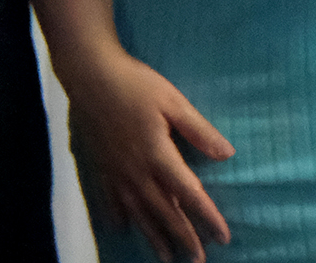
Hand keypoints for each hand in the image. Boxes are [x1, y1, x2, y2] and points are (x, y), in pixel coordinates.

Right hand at [62, 51, 232, 261]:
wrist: (88, 71)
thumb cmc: (134, 82)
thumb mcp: (173, 101)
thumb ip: (199, 130)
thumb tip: (227, 155)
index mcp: (158, 154)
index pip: (189, 193)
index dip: (207, 217)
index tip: (223, 237)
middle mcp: (136, 169)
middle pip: (163, 210)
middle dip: (182, 236)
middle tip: (198, 259)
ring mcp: (115, 169)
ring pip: (137, 211)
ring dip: (152, 235)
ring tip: (164, 257)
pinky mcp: (99, 163)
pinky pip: (108, 197)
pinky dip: (115, 215)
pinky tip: (120, 228)